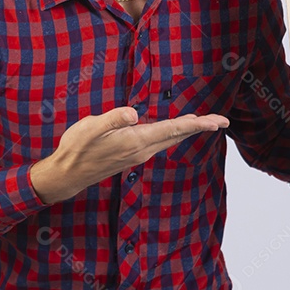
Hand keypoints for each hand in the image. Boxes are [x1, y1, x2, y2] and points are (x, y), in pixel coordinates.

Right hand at [29, 106, 229, 203]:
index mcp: (135, 141)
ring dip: (188, 130)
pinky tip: (175, 130)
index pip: (171, 130)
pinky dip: (174, 134)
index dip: (195, 124)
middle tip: (222, 121)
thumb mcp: (90, 129)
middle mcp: (142, 150)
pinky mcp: (132, 155)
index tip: (215, 122)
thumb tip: (133, 114)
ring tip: (205, 123)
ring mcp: (137, 154)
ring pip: (170, 140)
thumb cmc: (76, 149)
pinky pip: (160, 143)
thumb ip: (112, 120)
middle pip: (177, 136)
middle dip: (200, 127)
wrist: (67, 175)